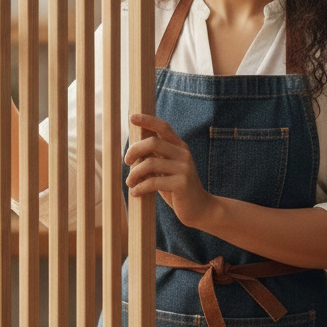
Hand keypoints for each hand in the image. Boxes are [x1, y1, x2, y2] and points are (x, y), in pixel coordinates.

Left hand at [124, 113, 214, 229]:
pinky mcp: (181, 184)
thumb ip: (156, 155)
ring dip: (134, 173)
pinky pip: (153, 182)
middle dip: (134, 151)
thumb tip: (136, 141)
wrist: (200, 209)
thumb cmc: (178, 188)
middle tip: (126, 162)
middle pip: (152, 142)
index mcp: (180, 147)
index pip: (163, 127)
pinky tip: (135, 192)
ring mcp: (184, 168)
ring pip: (150, 163)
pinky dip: (139, 187)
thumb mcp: (167, 168)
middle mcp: (183, 154)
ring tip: (130, 182)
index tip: (132, 117)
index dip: (147, 120)